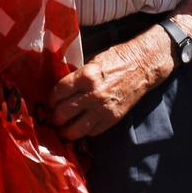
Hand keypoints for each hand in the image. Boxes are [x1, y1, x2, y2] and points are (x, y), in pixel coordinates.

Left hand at [49, 31, 167, 139]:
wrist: (141, 66)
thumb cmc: (115, 60)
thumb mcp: (92, 62)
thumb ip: (76, 76)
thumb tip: (60, 90)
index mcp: (85, 76)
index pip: (58, 92)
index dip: (50, 99)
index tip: (50, 101)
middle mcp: (93, 94)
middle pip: (63, 113)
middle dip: (54, 116)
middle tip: (53, 116)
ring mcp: (103, 109)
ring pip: (75, 129)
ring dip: (65, 131)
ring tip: (62, 128)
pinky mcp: (112, 119)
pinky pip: (91, 132)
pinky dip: (83, 132)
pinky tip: (79, 127)